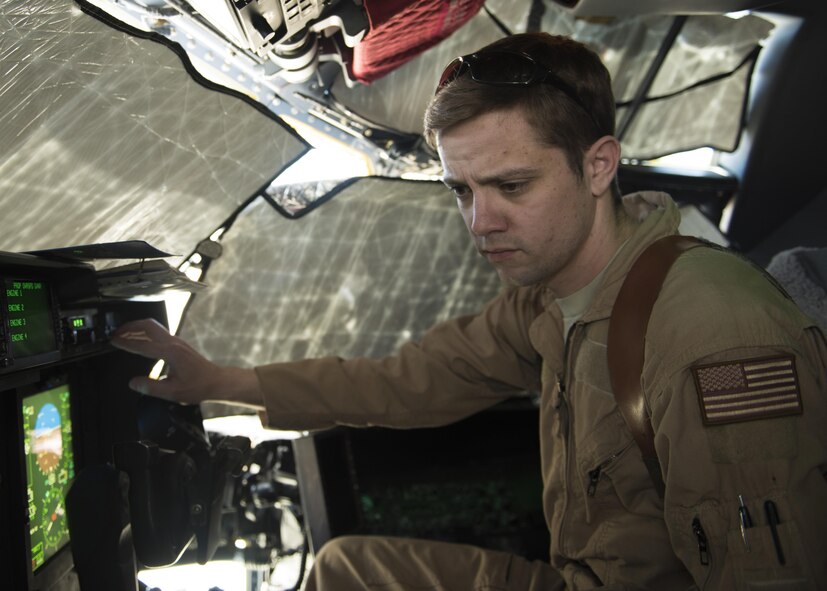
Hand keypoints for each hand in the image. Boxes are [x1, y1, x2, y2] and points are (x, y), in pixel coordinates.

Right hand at [111, 318, 262, 407]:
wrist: (216, 381)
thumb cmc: (199, 386)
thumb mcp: (173, 392)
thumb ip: (151, 388)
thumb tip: (133, 383)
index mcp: (170, 353)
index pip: (143, 345)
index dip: (126, 343)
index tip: (113, 342)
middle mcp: (173, 344)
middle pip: (148, 326)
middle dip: (129, 327)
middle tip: (115, 333)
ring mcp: (177, 342)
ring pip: (154, 326)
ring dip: (137, 327)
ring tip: (123, 334)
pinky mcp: (178, 344)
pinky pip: (159, 332)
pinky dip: (145, 332)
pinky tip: (139, 339)